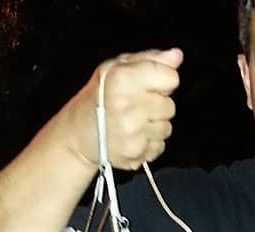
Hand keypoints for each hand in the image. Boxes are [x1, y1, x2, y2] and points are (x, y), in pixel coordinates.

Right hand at [64, 48, 182, 169]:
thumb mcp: (117, 67)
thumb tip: (177, 56)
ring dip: (154, 125)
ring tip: (133, 122)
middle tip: (136, 106)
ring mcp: (132, 132)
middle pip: (170, 105)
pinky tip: (132, 136)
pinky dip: (149, 142)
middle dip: (157, 105)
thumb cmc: (99, 96)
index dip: (163, 80)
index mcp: (122, 79)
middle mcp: (128, 106)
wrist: (77, 134)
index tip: (151, 84)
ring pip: (166, 128)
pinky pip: (159, 146)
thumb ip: (150, 60)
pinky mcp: (135, 152)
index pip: (170, 77)